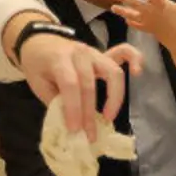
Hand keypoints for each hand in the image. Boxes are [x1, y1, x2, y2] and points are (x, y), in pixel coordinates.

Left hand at [20, 35, 143, 141]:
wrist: (39, 41)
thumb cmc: (38, 65)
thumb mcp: (38, 84)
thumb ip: (55, 102)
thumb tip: (72, 125)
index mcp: (59, 58)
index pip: (70, 84)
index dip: (74, 109)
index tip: (74, 130)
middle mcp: (80, 53)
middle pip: (89, 84)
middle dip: (90, 113)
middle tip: (90, 134)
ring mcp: (94, 52)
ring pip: (112, 72)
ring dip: (114, 97)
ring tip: (108, 117)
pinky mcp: (103, 54)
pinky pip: (124, 52)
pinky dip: (135, 59)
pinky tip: (138, 72)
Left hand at [111, 0, 175, 48]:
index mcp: (161, 5)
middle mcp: (152, 13)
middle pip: (135, 4)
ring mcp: (149, 22)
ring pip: (132, 15)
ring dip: (122, 11)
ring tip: (112, 8)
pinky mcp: (149, 29)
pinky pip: (137, 25)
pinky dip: (131, 22)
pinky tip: (126, 19)